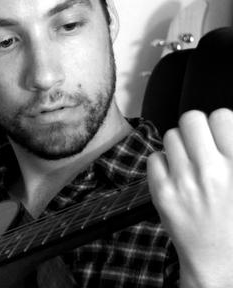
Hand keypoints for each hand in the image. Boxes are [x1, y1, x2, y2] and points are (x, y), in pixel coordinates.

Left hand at [147, 108, 232, 287]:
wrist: (219, 260)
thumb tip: (222, 123)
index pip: (221, 116)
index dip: (218, 123)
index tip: (217, 134)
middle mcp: (210, 172)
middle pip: (190, 119)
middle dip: (194, 128)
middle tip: (199, 144)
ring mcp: (183, 182)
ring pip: (171, 136)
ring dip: (179, 146)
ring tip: (188, 163)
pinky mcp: (161, 192)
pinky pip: (155, 157)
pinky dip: (163, 163)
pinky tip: (174, 176)